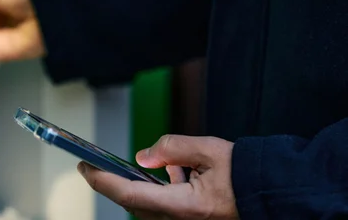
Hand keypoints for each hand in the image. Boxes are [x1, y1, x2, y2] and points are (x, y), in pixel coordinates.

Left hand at [78, 135, 238, 219]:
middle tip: (97, 164)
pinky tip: (173, 173)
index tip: (85, 166)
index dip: (102, 181)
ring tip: (141, 166)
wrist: (275, 194)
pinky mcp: (190, 219)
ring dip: (136, 186)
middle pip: (133, 204)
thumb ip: (173, 148)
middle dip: (113, 183)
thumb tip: (143, 156)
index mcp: (185, 207)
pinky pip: (163, 208)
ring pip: (146, 207)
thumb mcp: (210, 150)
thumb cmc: (248, 174)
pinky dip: (158, 190)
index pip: (129, 194)